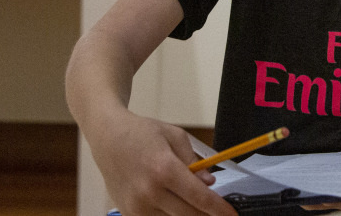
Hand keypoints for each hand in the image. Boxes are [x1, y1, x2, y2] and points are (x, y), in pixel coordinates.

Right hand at [88, 112, 235, 215]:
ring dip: (188, 214)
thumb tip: (209, 184)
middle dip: (207, 215)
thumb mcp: (175, 137)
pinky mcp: (128, 213)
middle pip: (189, 215)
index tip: (232, 215)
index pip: (199, 198)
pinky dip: (169, 215)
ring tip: (194, 203)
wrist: (107, 138)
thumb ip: (194, 162)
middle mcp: (150, 192)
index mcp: (164, 169)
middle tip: (220, 212)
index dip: (219, 209)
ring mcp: (137, 206)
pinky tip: (175, 205)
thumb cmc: (143, 133)